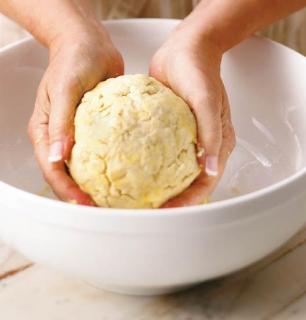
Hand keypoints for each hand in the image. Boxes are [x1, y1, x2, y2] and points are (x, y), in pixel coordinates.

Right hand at [28, 27, 123, 204]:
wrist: (90, 46)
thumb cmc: (73, 62)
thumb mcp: (64, 90)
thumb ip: (60, 123)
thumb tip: (58, 157)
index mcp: (45, 132)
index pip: (52, 169)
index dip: (66, 190)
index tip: (86, 204)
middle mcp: (59, 138)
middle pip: (65, 175)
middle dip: (79, 195)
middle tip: (102, 209)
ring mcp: (76, 136)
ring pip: (81, 169)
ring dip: (92, 186)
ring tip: (112, 201)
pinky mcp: (94, 132)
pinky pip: (98, 154)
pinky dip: (106, 168)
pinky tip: (122, 176)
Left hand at [150, 27, 235, 206]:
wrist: (184, 51)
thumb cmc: (199, 73)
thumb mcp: (206, 101)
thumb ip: (211, 134)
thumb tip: (211, 168)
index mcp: (219, 144)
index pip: (206, 183)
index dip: (189, 201)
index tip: (168, 211)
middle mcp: (203, 147)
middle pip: (190, 183)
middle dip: (174, 200)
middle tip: (150, 210)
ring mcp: (186, 140)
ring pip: (176, 173)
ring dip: (162, 187)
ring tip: (140, 198)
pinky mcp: (170, 133)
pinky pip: (161, 155)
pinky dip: (151, 167)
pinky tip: (134, 173)